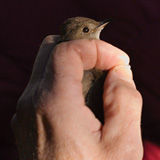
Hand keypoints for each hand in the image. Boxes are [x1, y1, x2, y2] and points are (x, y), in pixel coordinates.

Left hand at [11, 36, 142, 159]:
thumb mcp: (123, 145)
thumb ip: (125, 98)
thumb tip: (118, 71)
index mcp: (53, 104)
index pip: (66, 50)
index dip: (96, 48)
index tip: (118, 60)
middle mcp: (32, 101)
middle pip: (52, 50)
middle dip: (83, 50)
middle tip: (107, 63)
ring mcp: (26, 108)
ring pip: (48, 64)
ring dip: (76, 62)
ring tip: (99, 78)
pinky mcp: (29, 114)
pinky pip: (46, 81)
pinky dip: (67, 76)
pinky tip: (84, 93)